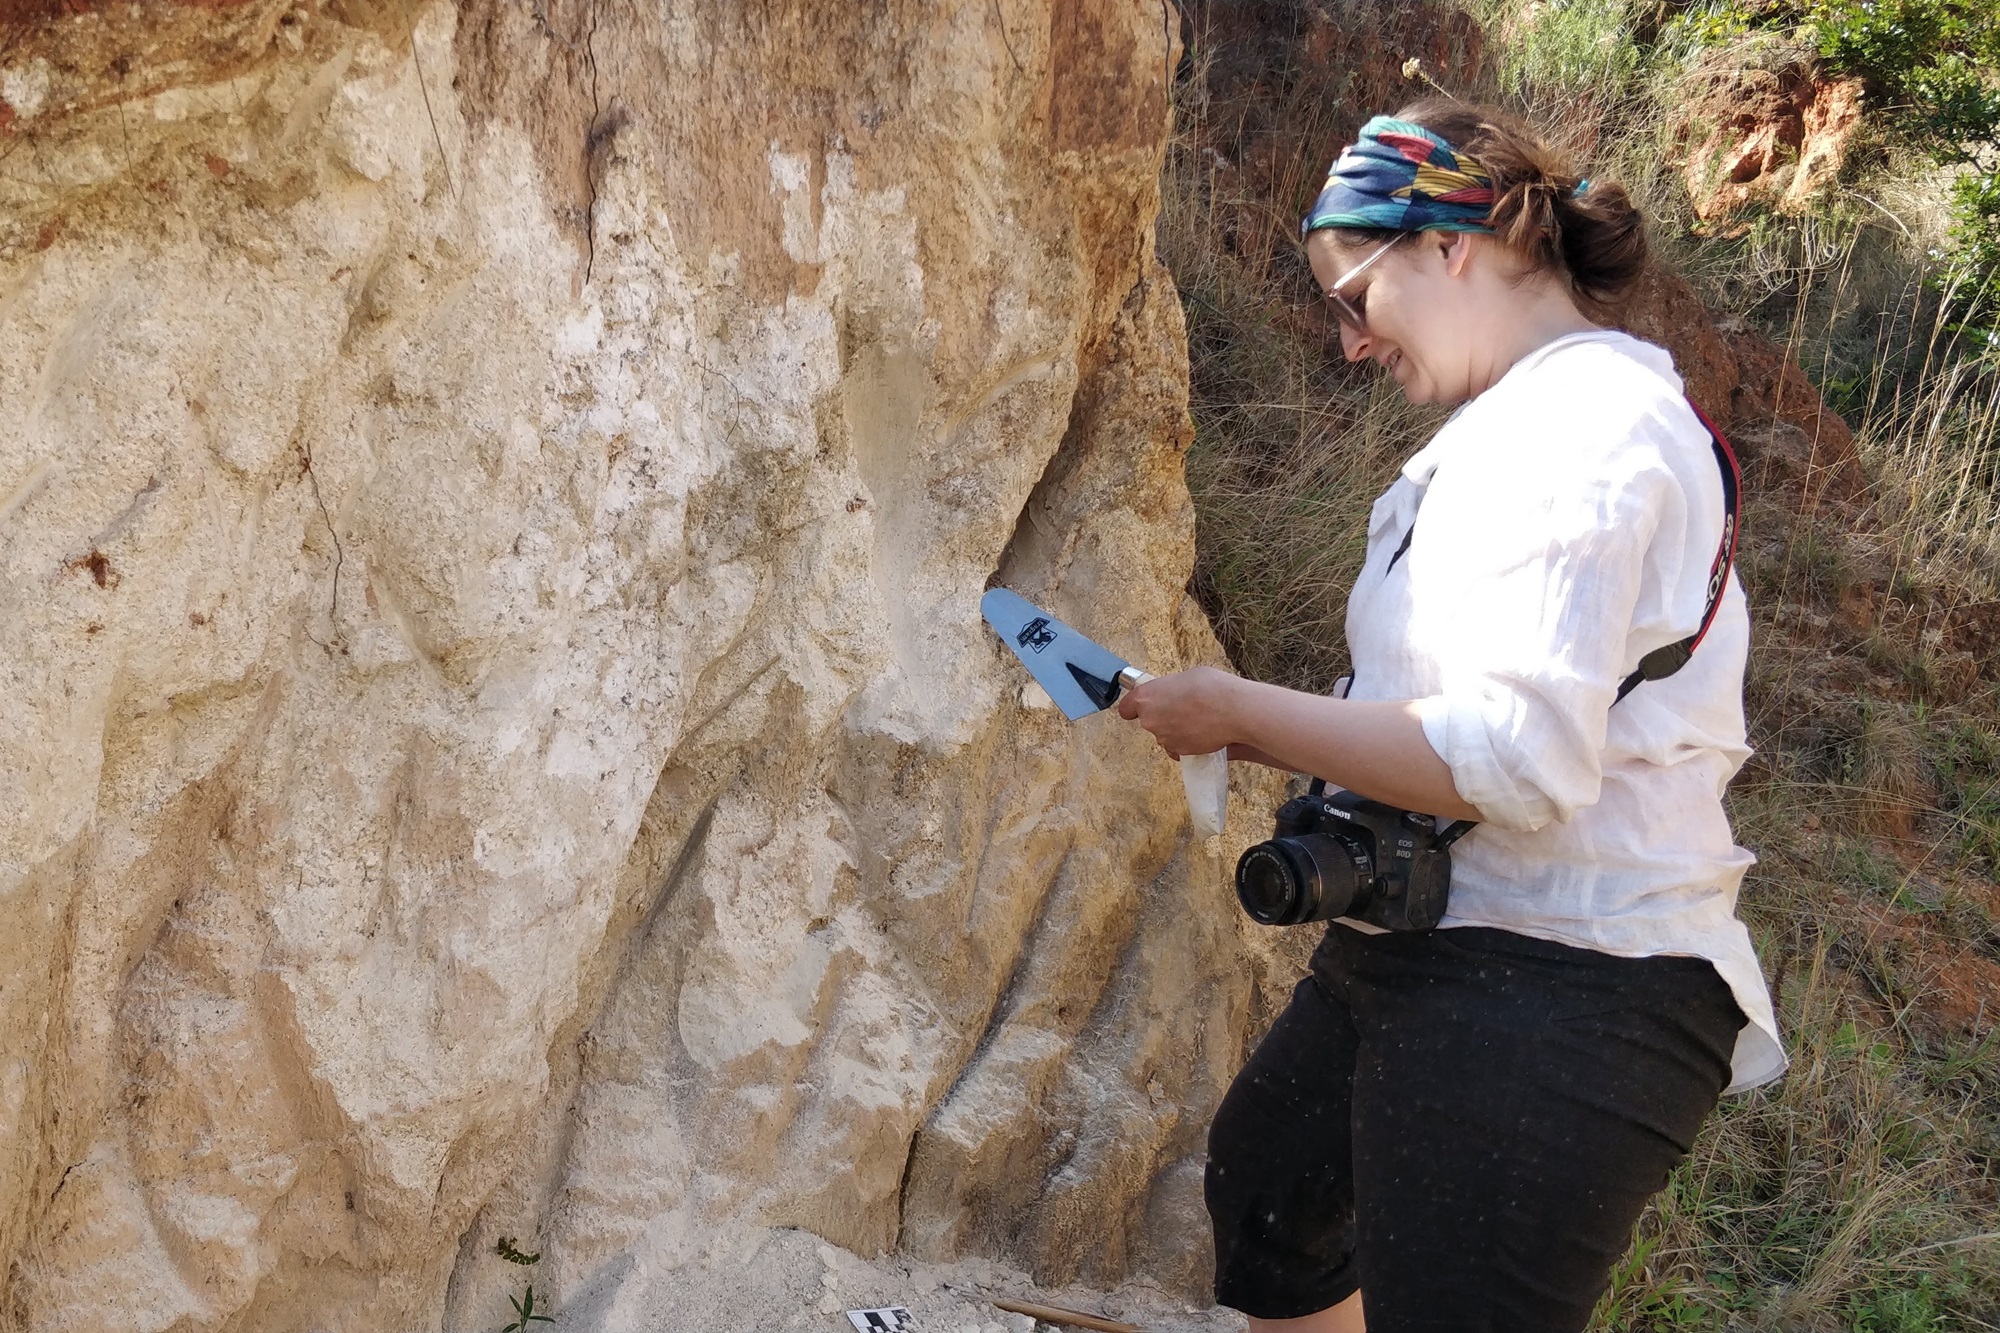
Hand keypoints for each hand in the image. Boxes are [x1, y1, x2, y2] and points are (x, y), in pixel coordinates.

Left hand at [1115, 666, 1240, 757]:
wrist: (1232, 710)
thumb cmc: (1211, 687)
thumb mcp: (1185, 678)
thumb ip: (1171, 690)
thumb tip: (1174, 696)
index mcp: (1146, 698)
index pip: (1126, 709)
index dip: (1134, 707)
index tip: (1142, 706)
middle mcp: (1150, 721)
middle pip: (1149, 720)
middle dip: (1163, 716)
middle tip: (1183, 707)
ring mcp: (1164, 739)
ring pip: (1165, 735)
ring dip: (1176, 729)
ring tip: (1197, 719)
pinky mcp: (1179, 752)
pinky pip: (1178, 747)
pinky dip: (1186, 741)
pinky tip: (1201, 731)